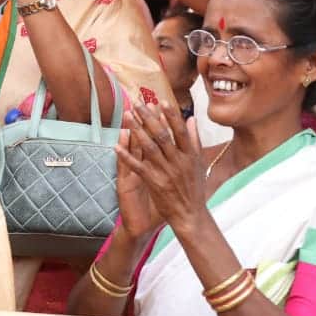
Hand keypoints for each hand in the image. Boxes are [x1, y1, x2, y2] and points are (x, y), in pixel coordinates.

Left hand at [115, 102, 207, 232]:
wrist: (190, 214)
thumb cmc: (195, 188)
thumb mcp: (199, 162)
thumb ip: (195, 140)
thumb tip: (192, 119)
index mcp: (190, 156)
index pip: (180, 131)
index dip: (170, 115)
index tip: (161, 101)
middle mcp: (178, 162)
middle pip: (162, 136)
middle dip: (149, 118)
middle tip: (138, 103)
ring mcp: (166, 172)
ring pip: (149, 148)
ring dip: (137, 130)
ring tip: (127, 116)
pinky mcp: (154, 182)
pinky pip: (138, 167)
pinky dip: (127, 156)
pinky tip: (116, 146)